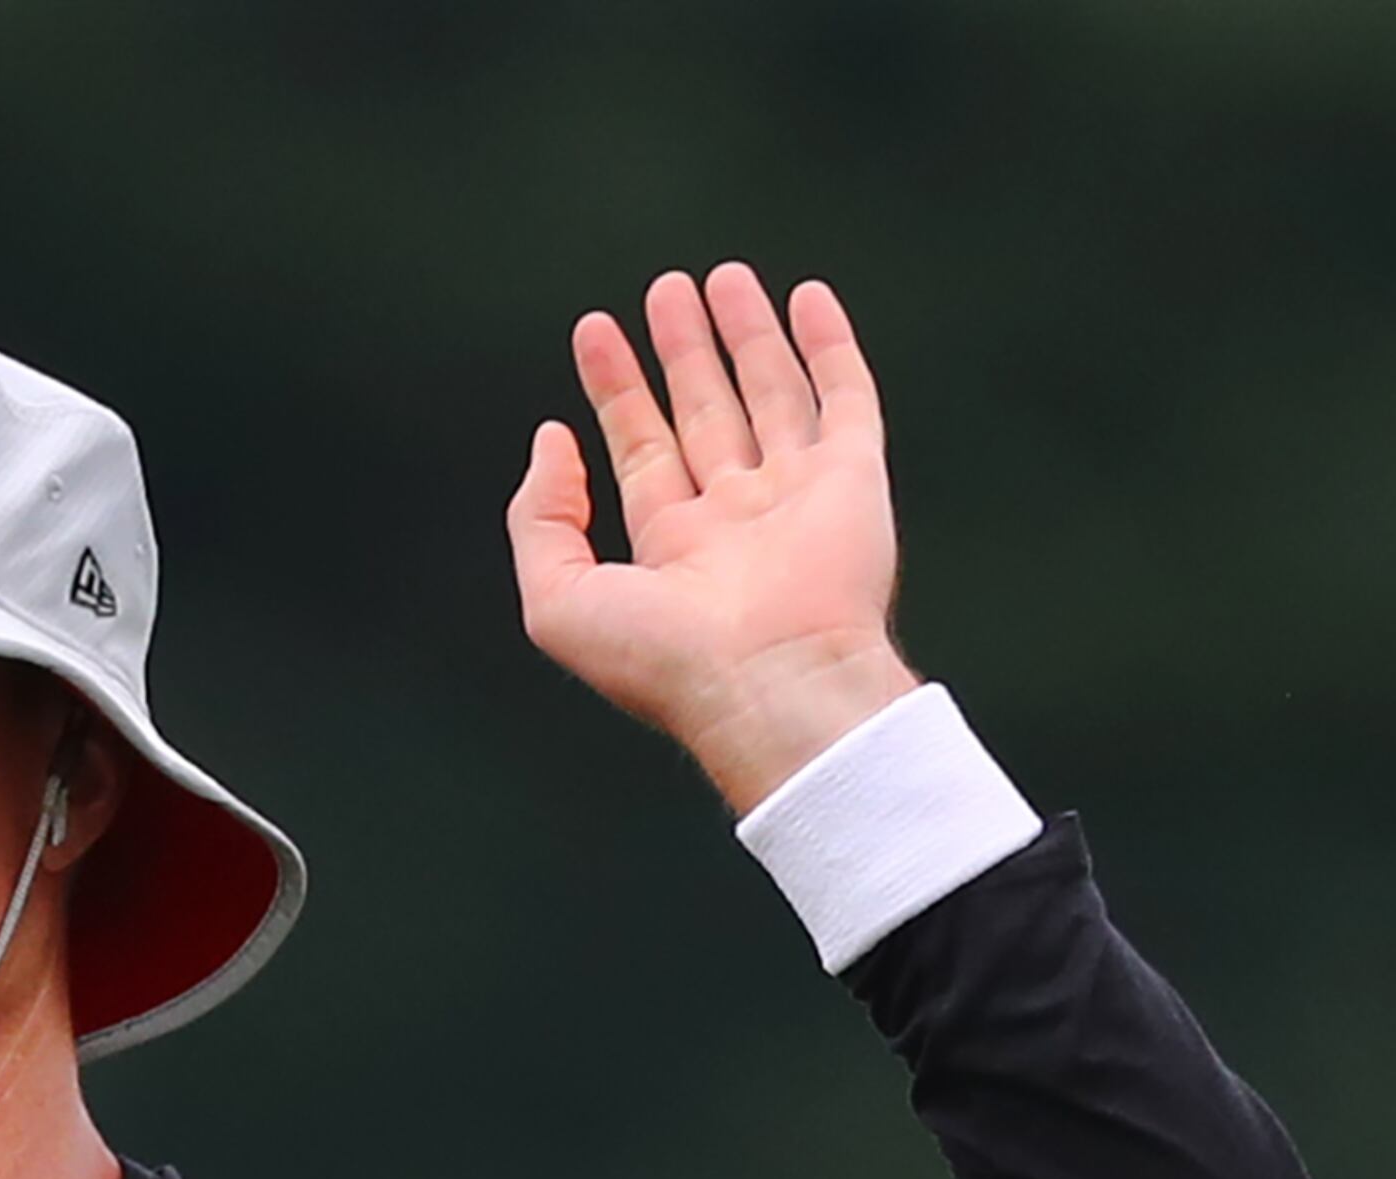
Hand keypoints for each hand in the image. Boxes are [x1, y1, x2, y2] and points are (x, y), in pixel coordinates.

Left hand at [506, 263, 921, 814]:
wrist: (768, 682)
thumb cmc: (663, 660)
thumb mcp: (557, 600)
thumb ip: (541, 520)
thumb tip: (550, 442)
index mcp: (672, 549)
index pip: (641, 448)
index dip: (616, 388)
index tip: (595, 332)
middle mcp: (737, 519)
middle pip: (706, 411)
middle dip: (683, 350)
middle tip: (664, 289)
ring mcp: (798, 497)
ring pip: (770, 393)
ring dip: (746, 335)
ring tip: (721, 278)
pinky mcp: (854, 479)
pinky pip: (844, 397)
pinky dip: (828, 345)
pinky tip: (805, 299)